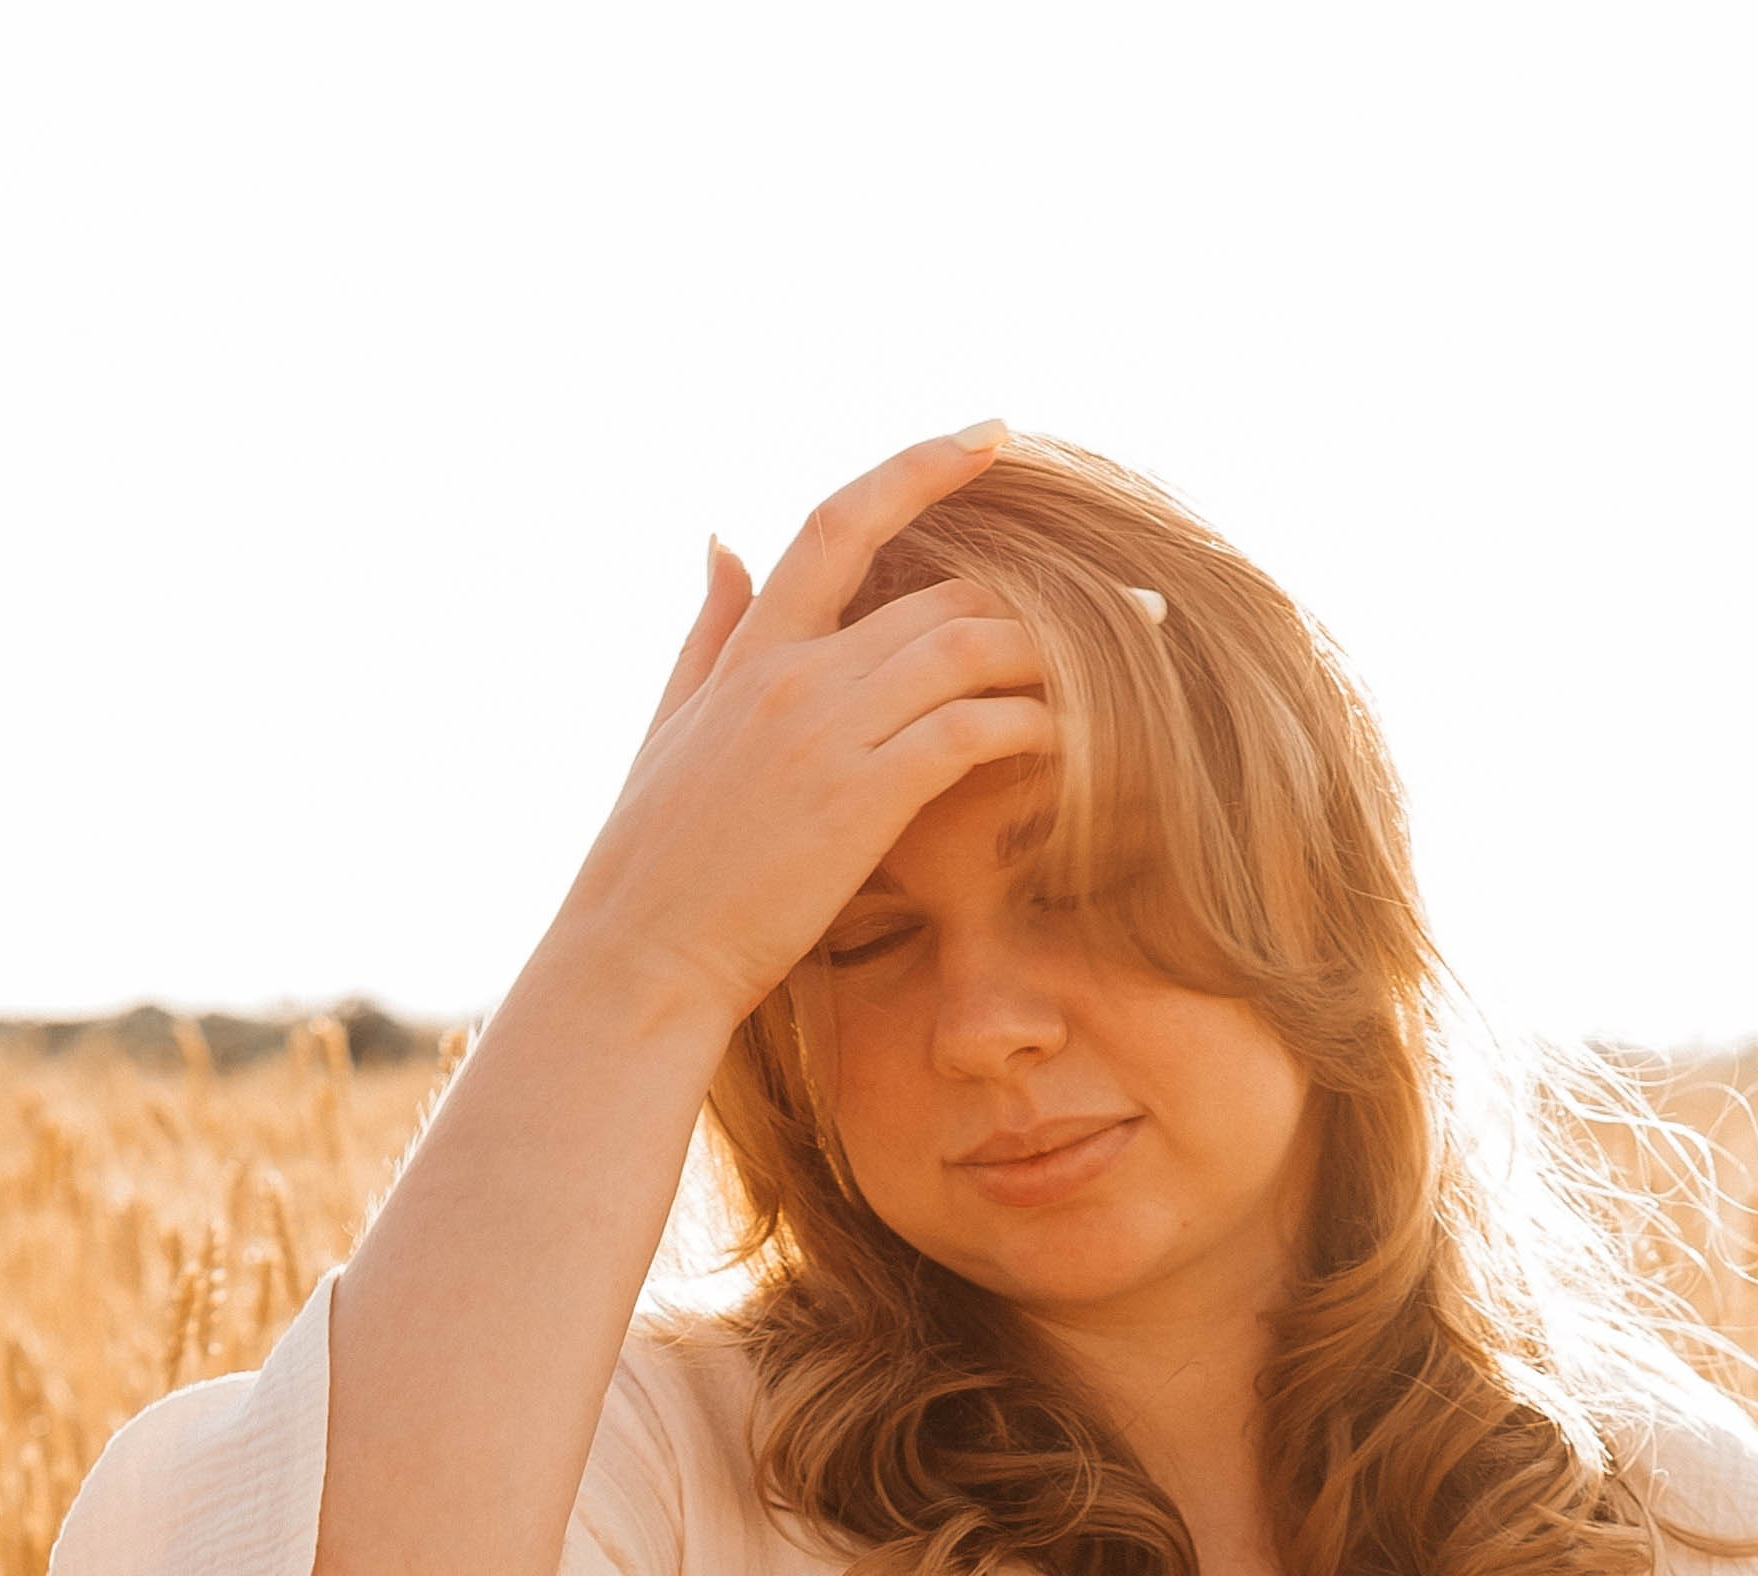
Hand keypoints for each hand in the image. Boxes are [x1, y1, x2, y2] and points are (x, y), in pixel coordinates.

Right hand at [548, 425, 1052, 1038]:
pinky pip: (972, 730)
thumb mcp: (670, 725)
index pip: (838, 520)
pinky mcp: (863, 797)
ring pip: (966, 647)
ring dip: (1046, 658)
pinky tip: (1069, 742)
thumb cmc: (655, 864)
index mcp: (749, 651)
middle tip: (1117, 612)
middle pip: (939, 594)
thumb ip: (708, 630)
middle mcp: (793, 674)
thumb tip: (722, 537)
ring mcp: (828, 732)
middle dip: (1035, 597)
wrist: (640, 958)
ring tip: (1106, 680)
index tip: (990, 434)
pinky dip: (1032, 725)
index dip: (920, 466)